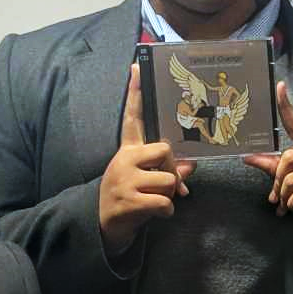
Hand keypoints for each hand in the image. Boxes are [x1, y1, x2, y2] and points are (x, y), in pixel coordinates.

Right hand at [99, 65, 192, 256]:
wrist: (102, 226)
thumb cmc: (130, 198)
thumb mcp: (146, 181)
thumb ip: (169, 170)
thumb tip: (190, 166)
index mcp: (128, 151)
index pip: (132, 117)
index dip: (136, 93)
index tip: (136, 66)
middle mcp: (124, 160)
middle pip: (165, 152)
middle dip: (172, 171)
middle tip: (166, 186)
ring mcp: (124, 180)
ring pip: (168, 180)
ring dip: (170, 196)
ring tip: (156, 202)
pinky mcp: (127, 201)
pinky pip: (164, 201)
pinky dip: (167, 211)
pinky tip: (156, 214)